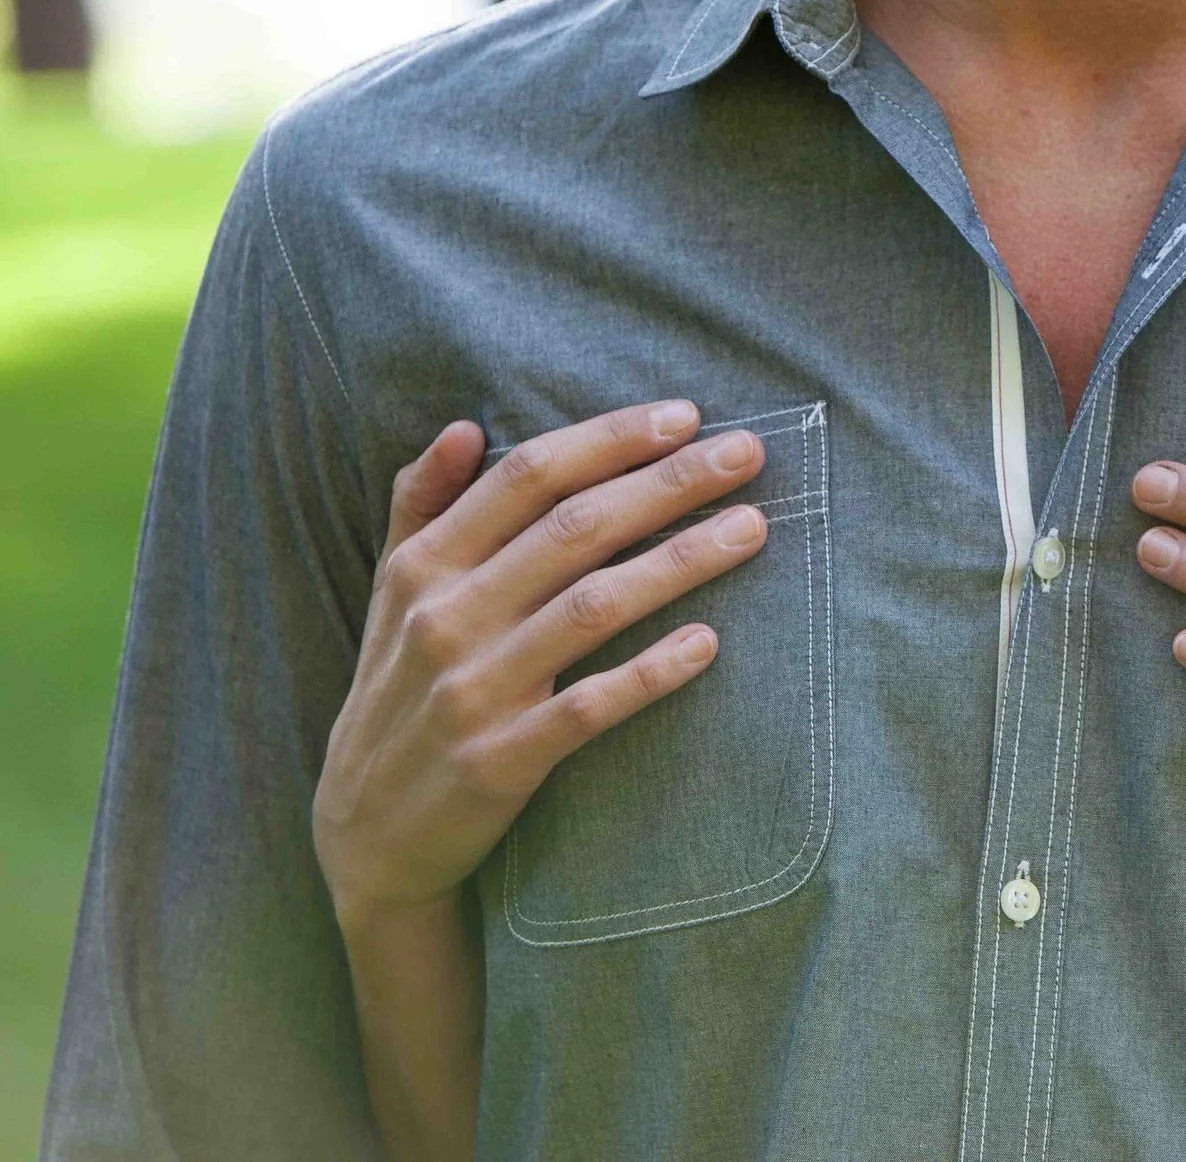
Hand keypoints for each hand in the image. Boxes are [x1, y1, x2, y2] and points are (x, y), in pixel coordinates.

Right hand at [312, 402, 768, 927]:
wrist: (365, 836)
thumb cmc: (398, 693)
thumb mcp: (391, 596)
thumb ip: (421, 505)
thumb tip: (466, 427)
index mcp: (423, 566)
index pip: (528, 477)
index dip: (610, 439)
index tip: (686, 415)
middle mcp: (445, 618)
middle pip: (574, 529)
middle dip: (668, 483)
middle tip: (747, 452)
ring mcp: (474, 691)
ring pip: (593, 607)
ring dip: (680, 561)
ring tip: (753, 527)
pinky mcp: (502, 760)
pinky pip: (588, 707)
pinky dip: (649, 673)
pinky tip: (708, 642)